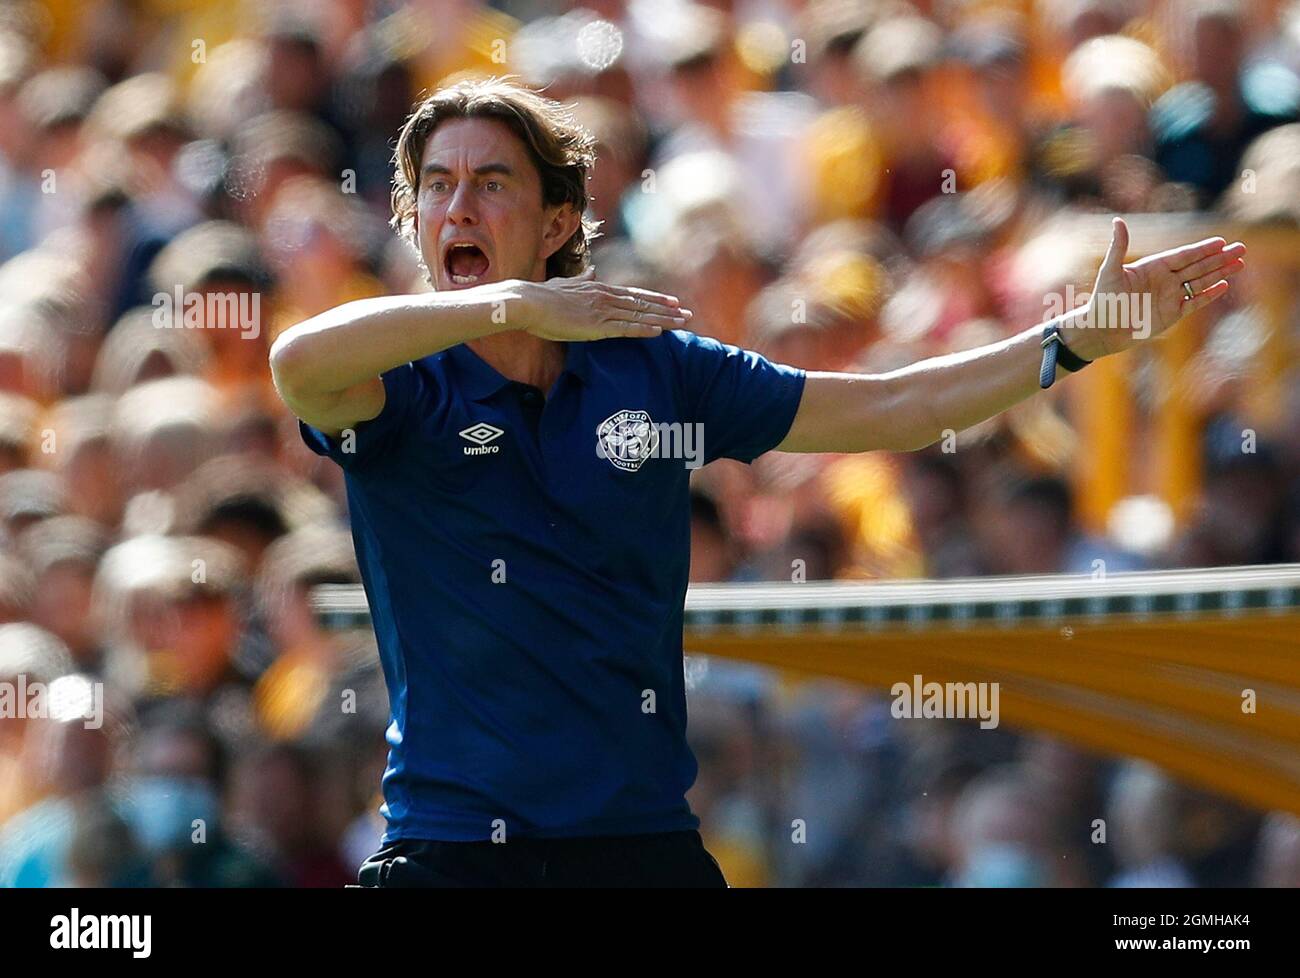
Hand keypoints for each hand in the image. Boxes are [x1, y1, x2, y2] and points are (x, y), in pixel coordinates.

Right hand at [513, 268, 692, 340]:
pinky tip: (659, 332)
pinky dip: (644, 329)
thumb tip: (593, 271)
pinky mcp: (596, 326)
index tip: (673, 301)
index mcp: (599, 289)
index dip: (655, 299)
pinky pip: (626, 328)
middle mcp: (605, 297)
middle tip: (688, 314)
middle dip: (667, 309)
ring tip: (682, 323)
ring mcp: (602, 311)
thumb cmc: (542, 297)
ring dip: (663, 320)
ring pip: (640, 315)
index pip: (634, 294)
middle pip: (643, 304)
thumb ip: (582, 280)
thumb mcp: (566, 284)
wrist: (528, 301)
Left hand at [1063, 217, 1246, 360]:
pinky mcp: (1172, 314)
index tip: (1221, 241)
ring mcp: (1170, 297)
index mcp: (1153, 267)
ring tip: (1240, 263)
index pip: (1183, 255)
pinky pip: (1195, 302)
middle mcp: (1164, 280)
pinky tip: (1224, 285)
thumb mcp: (1110, 271)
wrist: (1102, 330)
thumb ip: (1118, 246)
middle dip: (1219, 258)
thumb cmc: (1103, 299)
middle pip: (1197, 266)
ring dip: (1220, 273)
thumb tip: (1117, 220)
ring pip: (1200, 282)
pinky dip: (1209, 294)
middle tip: (1241, 248)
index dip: (1202, 249)